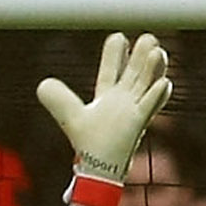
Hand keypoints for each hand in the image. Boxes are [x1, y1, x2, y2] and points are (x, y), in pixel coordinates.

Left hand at [36, 32, 173, 184]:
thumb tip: (42, 85)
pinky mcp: (138, 125)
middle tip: (147, 37)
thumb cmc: (89, 143)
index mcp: (108, 96)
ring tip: (157, 52)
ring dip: (152, 69)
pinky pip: (149, 108)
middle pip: (135, 73)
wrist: (100, 168)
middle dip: (141, 55)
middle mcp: (124, 100)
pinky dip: (156, 96)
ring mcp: (134, 111)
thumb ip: (58, 99)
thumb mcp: (71, 116)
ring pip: (146, 85)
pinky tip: (163, 83)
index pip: (112, 70)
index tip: (118, 36)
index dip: (115, 54)